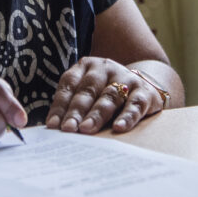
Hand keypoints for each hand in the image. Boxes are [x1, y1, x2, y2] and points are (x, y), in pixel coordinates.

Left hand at [45, 57, 164, 134]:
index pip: (69, 85)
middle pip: (88, 90)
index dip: (60, 105)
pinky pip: (135, 104)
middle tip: (68, 128)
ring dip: (97, 114)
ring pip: (109, 96)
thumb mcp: (88, 94)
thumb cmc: (105, 96)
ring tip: (86, 129)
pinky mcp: (144, 91)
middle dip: (76, 110)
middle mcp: (104, 68)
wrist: (142, 87)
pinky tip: (118, 128)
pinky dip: (127, 117)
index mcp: (85, 66)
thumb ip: (73, 107)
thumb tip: (55, 130)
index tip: (52, 125)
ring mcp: (125, 78)